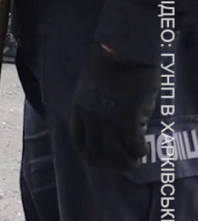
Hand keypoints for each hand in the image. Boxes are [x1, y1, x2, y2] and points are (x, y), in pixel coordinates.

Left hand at [71, 45, 159, 170]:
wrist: (121, 53)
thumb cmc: (107, 68)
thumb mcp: (86, 91)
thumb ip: (92, 110)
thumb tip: (106, 129)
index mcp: (78, 112)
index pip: (78, 142)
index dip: (87, 156)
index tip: (96, 163)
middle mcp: (89, 120)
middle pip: (94, 152)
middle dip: (107, 164)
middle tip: (119, 167)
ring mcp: (108, 120)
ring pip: (113, 152)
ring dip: (124, 162)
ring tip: (134, 164)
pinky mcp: (127, 118)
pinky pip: (133, 143)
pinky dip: (138, 151)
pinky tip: (143, 151)